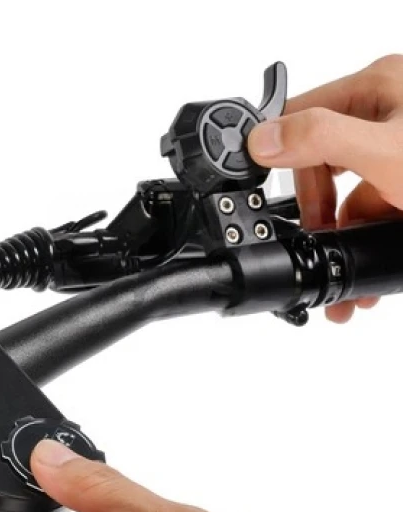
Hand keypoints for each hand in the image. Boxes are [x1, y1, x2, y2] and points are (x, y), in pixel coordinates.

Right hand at [248, 54, 402, 322]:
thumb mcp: (385, 154)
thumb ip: (319, 141)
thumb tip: (260, 138)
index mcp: (377, 89)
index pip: (299, 118)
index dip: (283, 164)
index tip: (282, 205)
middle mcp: (389, 114)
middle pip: (322, 166)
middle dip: (319, 217)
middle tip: (320, 243)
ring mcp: (402, 152)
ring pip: (351, 198)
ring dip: (342, 242)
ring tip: (346, 286)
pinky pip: (377, 215)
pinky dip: (368, 246)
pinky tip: (369, 279)